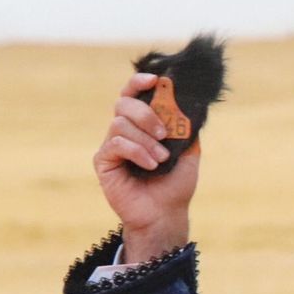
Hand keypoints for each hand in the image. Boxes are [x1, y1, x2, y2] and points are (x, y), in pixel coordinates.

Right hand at [92, 72, 200, 262]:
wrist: (165, 214)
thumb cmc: (175, 185)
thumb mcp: (189, 153)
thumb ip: (186, 128)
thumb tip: (189, 104)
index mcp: (142, 124)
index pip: (134, 94)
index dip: (140, 82)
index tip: (156, 79)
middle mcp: (124, 130)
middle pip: (124, 102)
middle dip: (146, 113)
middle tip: (163, 133)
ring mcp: (112, 144)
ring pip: (120, 123)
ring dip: (145, 140)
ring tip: (161, 159)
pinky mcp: (103, 160)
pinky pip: (116, 143)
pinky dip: (137, 151)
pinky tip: (151, 165)